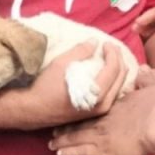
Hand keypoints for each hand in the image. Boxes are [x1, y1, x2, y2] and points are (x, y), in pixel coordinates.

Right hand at [9, 41, 129, 129]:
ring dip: (118, 70)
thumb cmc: (46, 87)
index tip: (105, 43)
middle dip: (118, 59)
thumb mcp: (62, 64)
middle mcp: (102, 105)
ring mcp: (99, 111)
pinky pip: (112, 94)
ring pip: (118, 87)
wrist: (32, 110)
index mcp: (97, 93)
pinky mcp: (94, 113)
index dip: (113, 53)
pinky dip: (113, 81)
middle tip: (111, 48)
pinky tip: (108, 73)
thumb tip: (95, 41)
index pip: (114, 69)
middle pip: (121, 78)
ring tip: (111, 57)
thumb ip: (81, 51)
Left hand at [49, 84, 154, 154]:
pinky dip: (71, 152)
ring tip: (53, 143)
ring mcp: (102, 137)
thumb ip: (146, 79)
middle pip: (81, 123)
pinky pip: (83, 152)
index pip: (94, 109)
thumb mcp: (153, 87)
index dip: (82, 111)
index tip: (72, 110)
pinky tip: (62, 154)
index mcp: (114, 107)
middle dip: (67, 127)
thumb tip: (142, 68)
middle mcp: (104, 121)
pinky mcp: (104, 151)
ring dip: (65, 140)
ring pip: (78, 138)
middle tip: (54, 129)